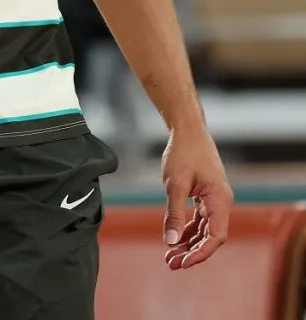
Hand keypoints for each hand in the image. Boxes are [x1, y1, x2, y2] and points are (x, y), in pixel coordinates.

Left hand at [161, 124, 232, 269]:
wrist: (187, 128)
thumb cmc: (183, 152)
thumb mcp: (175, 184)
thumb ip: (174, 214)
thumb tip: (171, 242)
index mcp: (220, 199)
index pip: (216, 236)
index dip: (201, 253)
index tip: (183, 262)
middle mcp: (221, 201)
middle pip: (211, 236)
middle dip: (192, 252)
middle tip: (171, 263)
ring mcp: (215, 198)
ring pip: (205, 229)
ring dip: (189, 242)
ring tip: (170, 255)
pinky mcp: (206, 194)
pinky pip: (200, 218)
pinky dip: (188, 228)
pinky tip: (175, 237)